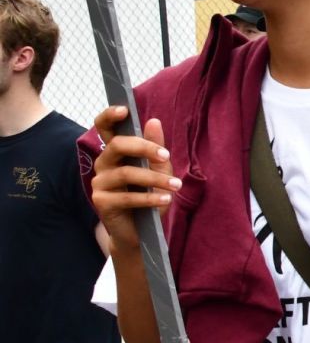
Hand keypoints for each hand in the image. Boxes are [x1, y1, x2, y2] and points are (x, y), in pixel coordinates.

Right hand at [91, 107, 181, 251]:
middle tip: (166, 156)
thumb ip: (156, 148)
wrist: (141, 233)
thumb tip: (154, 121)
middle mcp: (103, 164)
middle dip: (143, 147)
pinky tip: (166, 200)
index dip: (110, 116)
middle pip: (117, 146)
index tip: (125, 110)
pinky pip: (127, 197)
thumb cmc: (149, 198)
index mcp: (115, 152)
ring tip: (176, 185)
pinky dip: (150, 198)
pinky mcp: (101, 202)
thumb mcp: (158, 171)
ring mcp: (99, 183)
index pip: (104, 127)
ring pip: (126, 173)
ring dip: (154, 178)